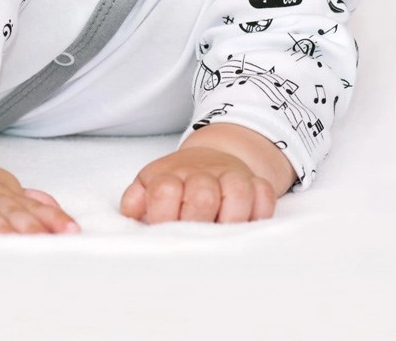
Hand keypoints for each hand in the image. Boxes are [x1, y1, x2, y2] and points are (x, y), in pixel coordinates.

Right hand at [0, 143, 79, 233]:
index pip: (33, 208)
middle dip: (26, 227)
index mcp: (5, 195)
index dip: (52, 219)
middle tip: (41, 242)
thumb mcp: (6, 190)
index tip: (71, 232)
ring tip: (6, 240)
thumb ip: (32, 204)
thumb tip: (62, 215)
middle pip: (9, 212)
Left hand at [120, 147, 277, 224]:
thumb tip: (131, 213)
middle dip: (197, 221)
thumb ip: (136, 199)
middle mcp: (202, 173)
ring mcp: (231, 176)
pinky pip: (265, 194)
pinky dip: (260, 210)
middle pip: (202, 195)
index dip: (163, 215)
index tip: (163, 230)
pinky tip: (248, 221)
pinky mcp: (255, 183)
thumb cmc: (177, 181)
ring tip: (222, 232)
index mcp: (171, 175)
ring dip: (231, 217)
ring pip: (238, 191)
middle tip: (194, 237)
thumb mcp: (150, 184)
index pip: (164, 191)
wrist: (210, 158)